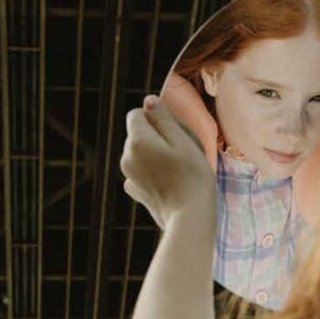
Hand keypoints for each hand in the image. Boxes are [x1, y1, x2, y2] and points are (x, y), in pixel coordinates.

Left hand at [121, 94, 215, 231]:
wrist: (189, 218)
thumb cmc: (192, 178)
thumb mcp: (184, 142)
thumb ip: (164, 119)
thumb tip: (149, 100)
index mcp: (138, 141)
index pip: (137, 113)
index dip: (157, 117)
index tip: (176, 131)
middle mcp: (127, 156)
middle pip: (138, 134)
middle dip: (157, 136)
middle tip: (184, 151)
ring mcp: (128, 175)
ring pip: (140, 153)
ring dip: (156, 155)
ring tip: (180, 169)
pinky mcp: (135, 191)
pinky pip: (141, 172)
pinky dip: (153, 172)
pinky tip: (170, 183)